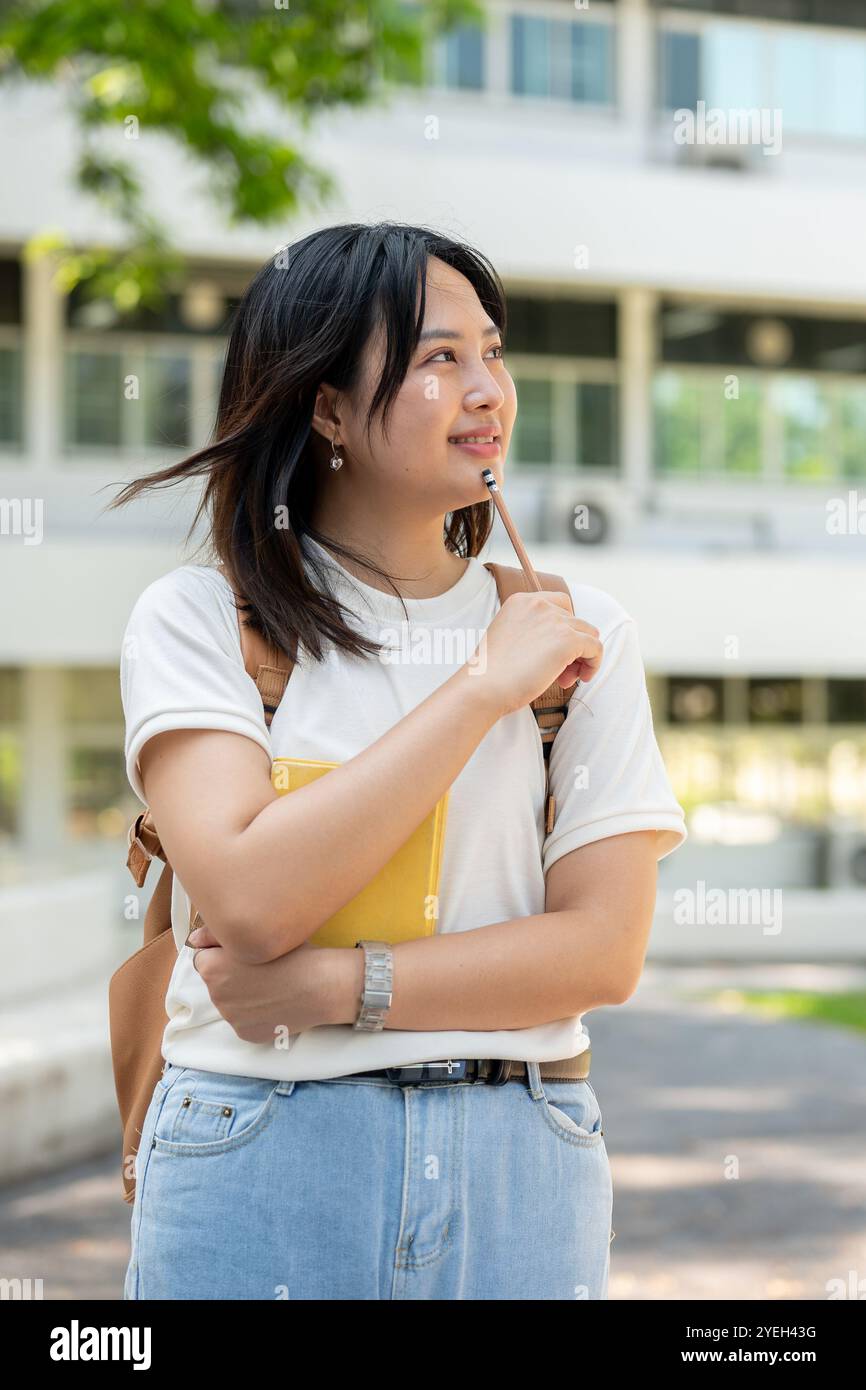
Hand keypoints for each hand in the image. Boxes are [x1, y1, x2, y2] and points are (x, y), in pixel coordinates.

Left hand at [186, 925, 345, 1042]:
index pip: (205, 958)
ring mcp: (231, 1019)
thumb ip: (216, 934)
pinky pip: (244, 1020)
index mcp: (212, 968)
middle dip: (231, 976)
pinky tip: (275, 1004)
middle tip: (262, 969)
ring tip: (272, 986)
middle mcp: (216, 996)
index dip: (225, 954)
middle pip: (216, 982)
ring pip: (230, 1002)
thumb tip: (193, 940)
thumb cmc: (293, 953)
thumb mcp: (257, 933)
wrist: (322, 985)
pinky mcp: (246, 1034)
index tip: (247, 954)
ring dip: (243, 995)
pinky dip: (255, 1014)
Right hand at [467, 590, 602, 719]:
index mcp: (521, 601)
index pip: (560, 603)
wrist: (483, 687)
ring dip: (582, 656)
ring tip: (566, 678)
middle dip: (573, 646)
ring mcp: (555, 621)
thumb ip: (535, 633)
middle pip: (576, 620)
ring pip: (589, 633)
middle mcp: (539, 605)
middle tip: (561, 671)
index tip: (557, 650)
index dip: (565, 627)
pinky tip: (581, 678)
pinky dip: (593, 664)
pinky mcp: (567, 640)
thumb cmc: (492, 674)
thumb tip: (568, 646)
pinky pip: (596, 648)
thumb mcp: (511, 640)